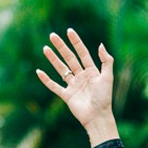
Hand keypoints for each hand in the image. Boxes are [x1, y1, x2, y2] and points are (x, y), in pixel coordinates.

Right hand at [38, 28, 119, 145]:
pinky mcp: (67, 96)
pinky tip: (39, 72)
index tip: (69, 31)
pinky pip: (54, 86)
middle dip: (61, 47)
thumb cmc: (104, 98)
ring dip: (53, 59)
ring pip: (61, 69)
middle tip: (52, 36)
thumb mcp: (108, 77)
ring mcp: (73, 86)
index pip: (82, 53)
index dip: (76, 42)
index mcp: (92, 71)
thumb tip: (100, 45)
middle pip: (70, 58)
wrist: (97, 117)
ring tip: (45, 48)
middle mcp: (82, 77)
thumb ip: (106, 61)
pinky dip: (46, 80)